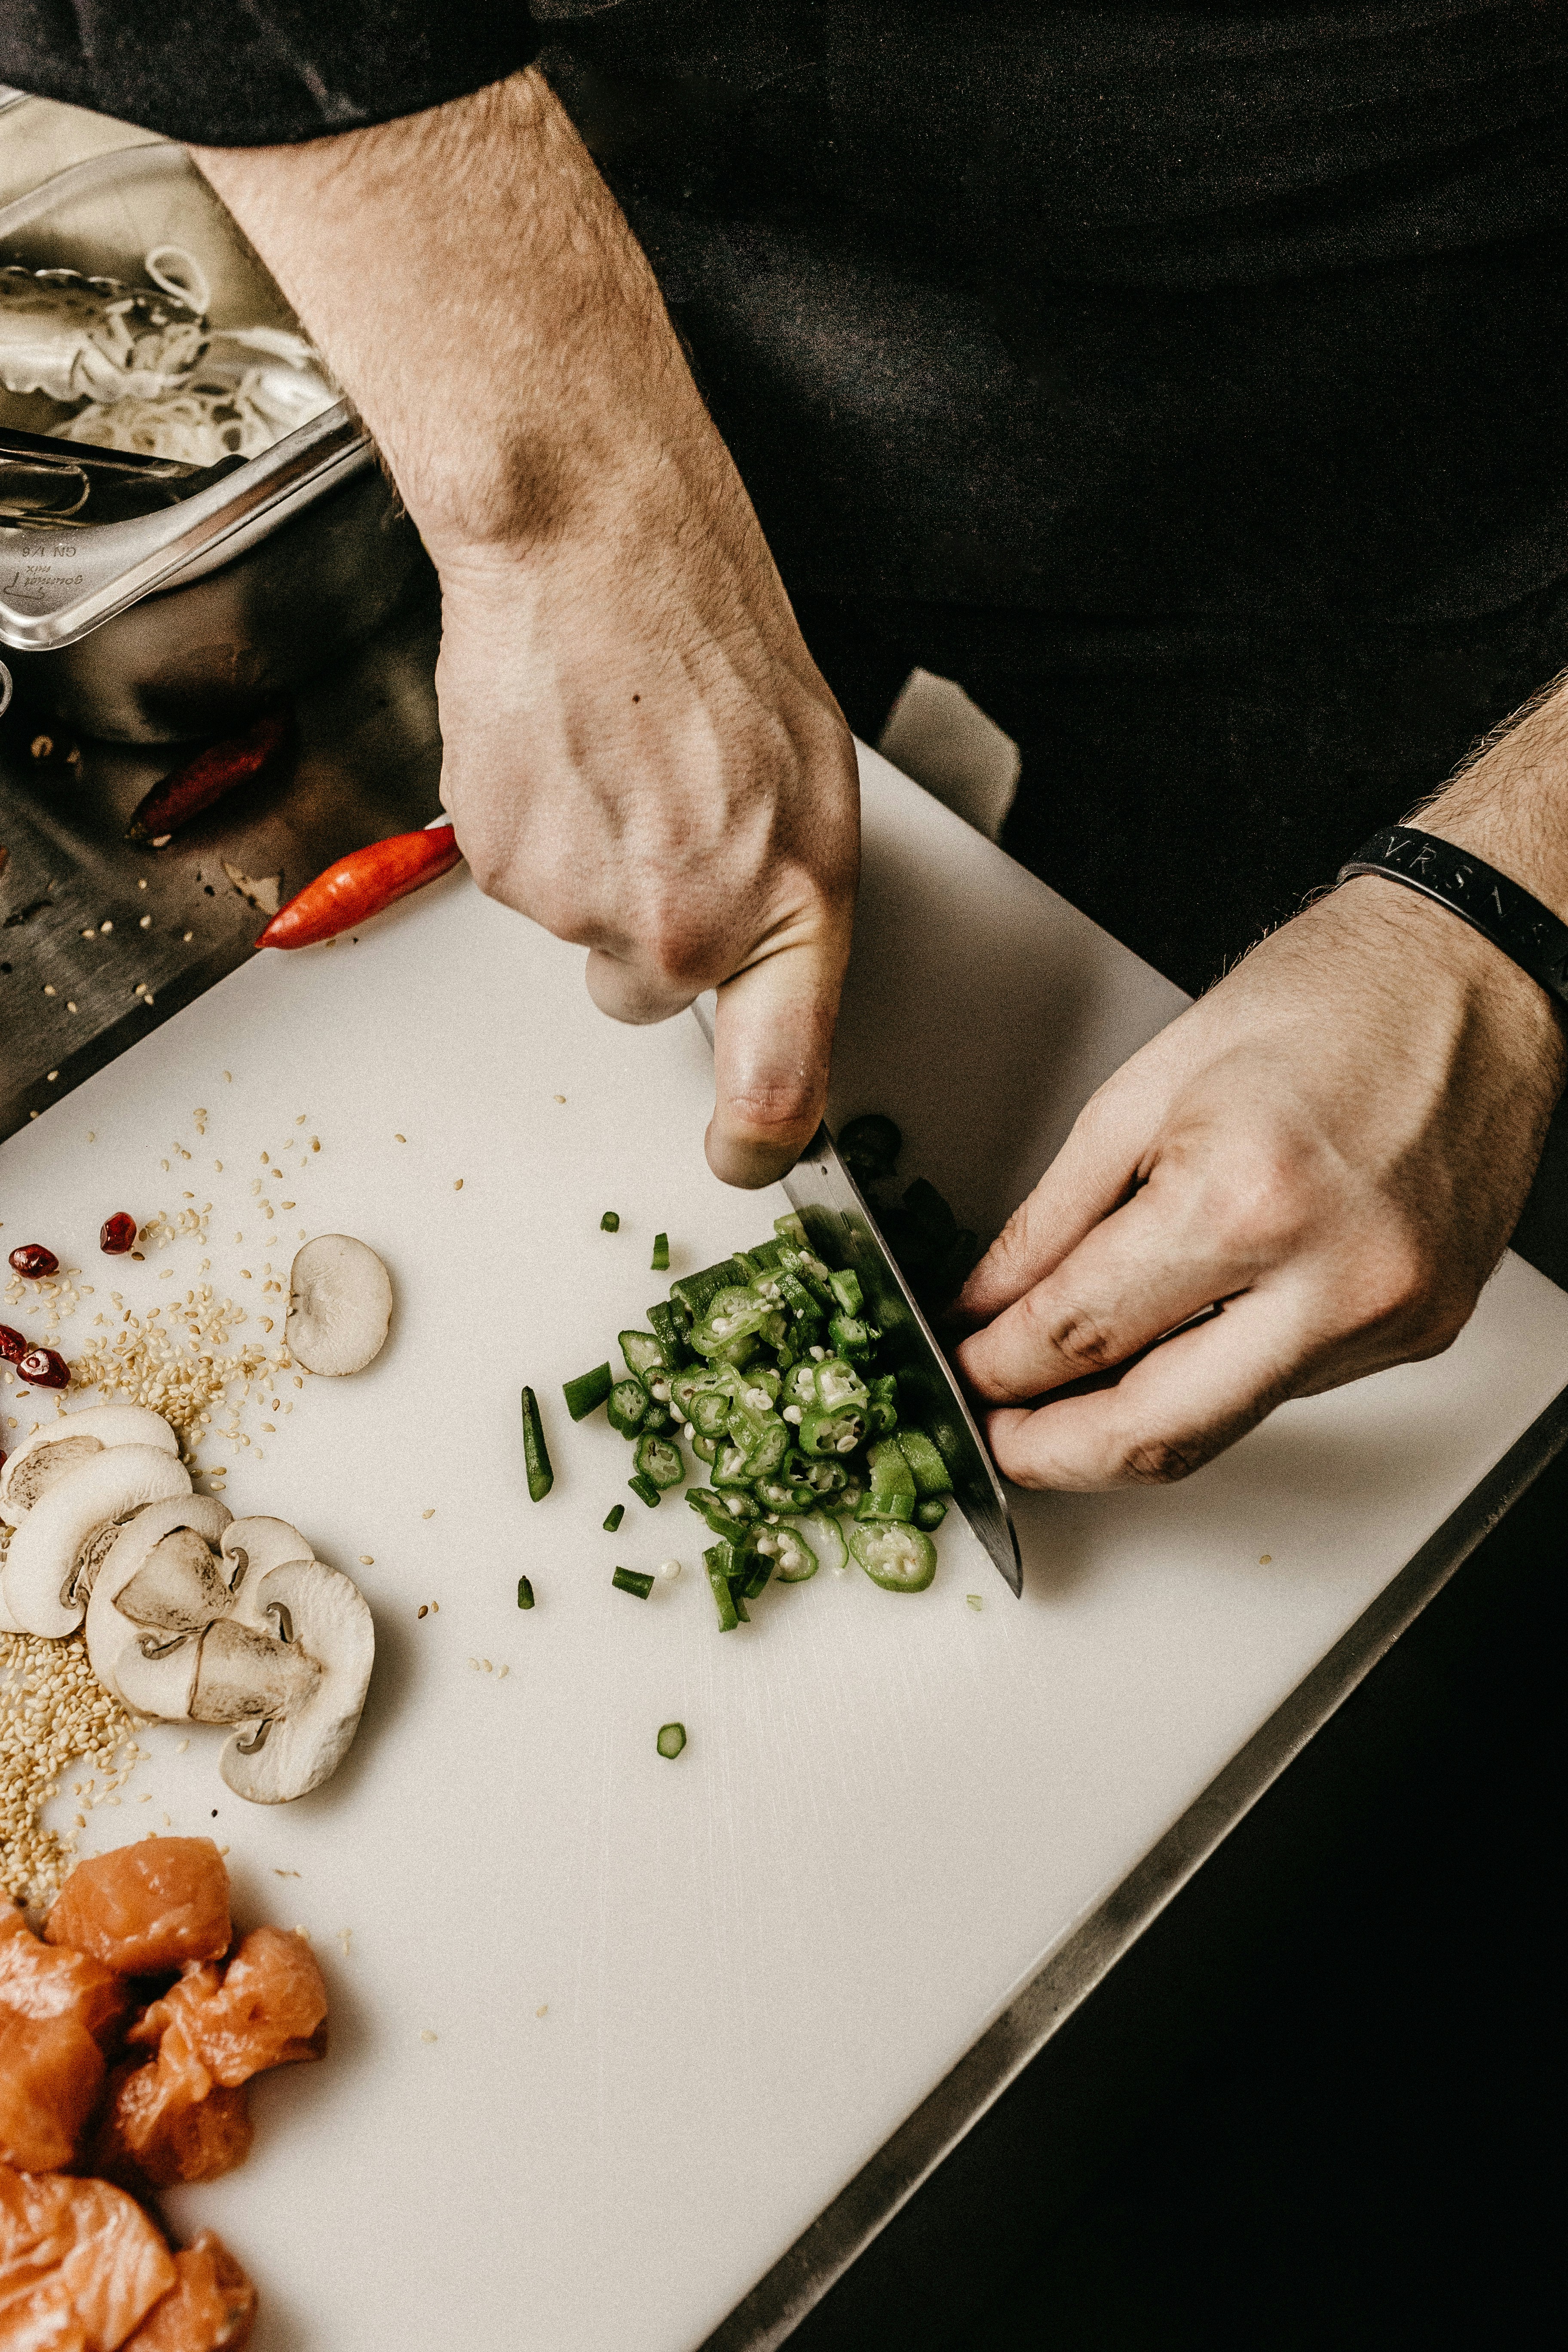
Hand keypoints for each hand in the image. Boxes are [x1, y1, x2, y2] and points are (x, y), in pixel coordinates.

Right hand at [430, 446, 857, 1191]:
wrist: (593, 544)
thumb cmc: (710, 637)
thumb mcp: (807, 783)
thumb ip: (785, 904)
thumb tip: (764, 984)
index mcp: (789, 904)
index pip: (779, 1088)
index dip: (756, 1143)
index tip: (742, 1153)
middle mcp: (688, 926)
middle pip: (650, 996)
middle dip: (650, 928)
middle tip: (659, 817)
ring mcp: (584, 903)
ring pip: (582, 931)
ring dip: (592, 865)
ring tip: (614, 757)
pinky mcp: (502, 868)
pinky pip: (523, 879)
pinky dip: (536, 827)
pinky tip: (562, 750)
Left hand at [955, 878, 1565, 1488]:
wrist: (1472, 974)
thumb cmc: (1326, 998)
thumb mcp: (1144, 1089)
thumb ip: (1052, 1217)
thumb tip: (986, 1304)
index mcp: (1246, 1198)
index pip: (1083, 1334)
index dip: (998, 1369)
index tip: (962, 1371)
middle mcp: (1331, 1277)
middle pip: (1156, 1433)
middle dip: (1054, 1452)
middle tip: (996, 1434)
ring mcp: (1388, 1315)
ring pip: (1223, 1427)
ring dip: (1130, 1425)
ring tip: (1064, 1396)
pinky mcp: (1422, 1329)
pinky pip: (1287, 1388)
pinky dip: (1214, 1378)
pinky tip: (1175, 1343)